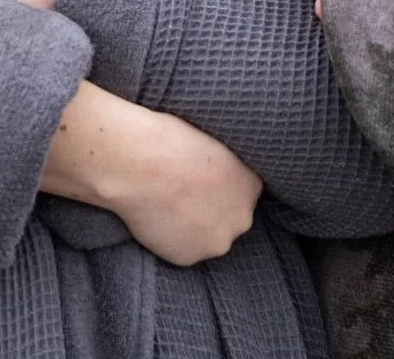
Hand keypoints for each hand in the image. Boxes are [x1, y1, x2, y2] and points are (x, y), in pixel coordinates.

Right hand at [40, 82, 260, 265]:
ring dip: (194, 225)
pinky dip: (172, 238)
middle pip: (230, 216)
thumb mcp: (213, 138)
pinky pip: (182, 249)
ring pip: (207, 235)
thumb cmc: (174, 137)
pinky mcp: (188, 257)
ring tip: (170, 203)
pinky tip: (159, 216)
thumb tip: (221, 164)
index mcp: (252, 184)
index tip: (203, 176)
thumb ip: (225, 160)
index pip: (243, 189)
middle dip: (212, 207)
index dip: (222, 183)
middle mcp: (242, 216)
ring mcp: (216, 241)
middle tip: (185, 192)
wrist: (142, 161)